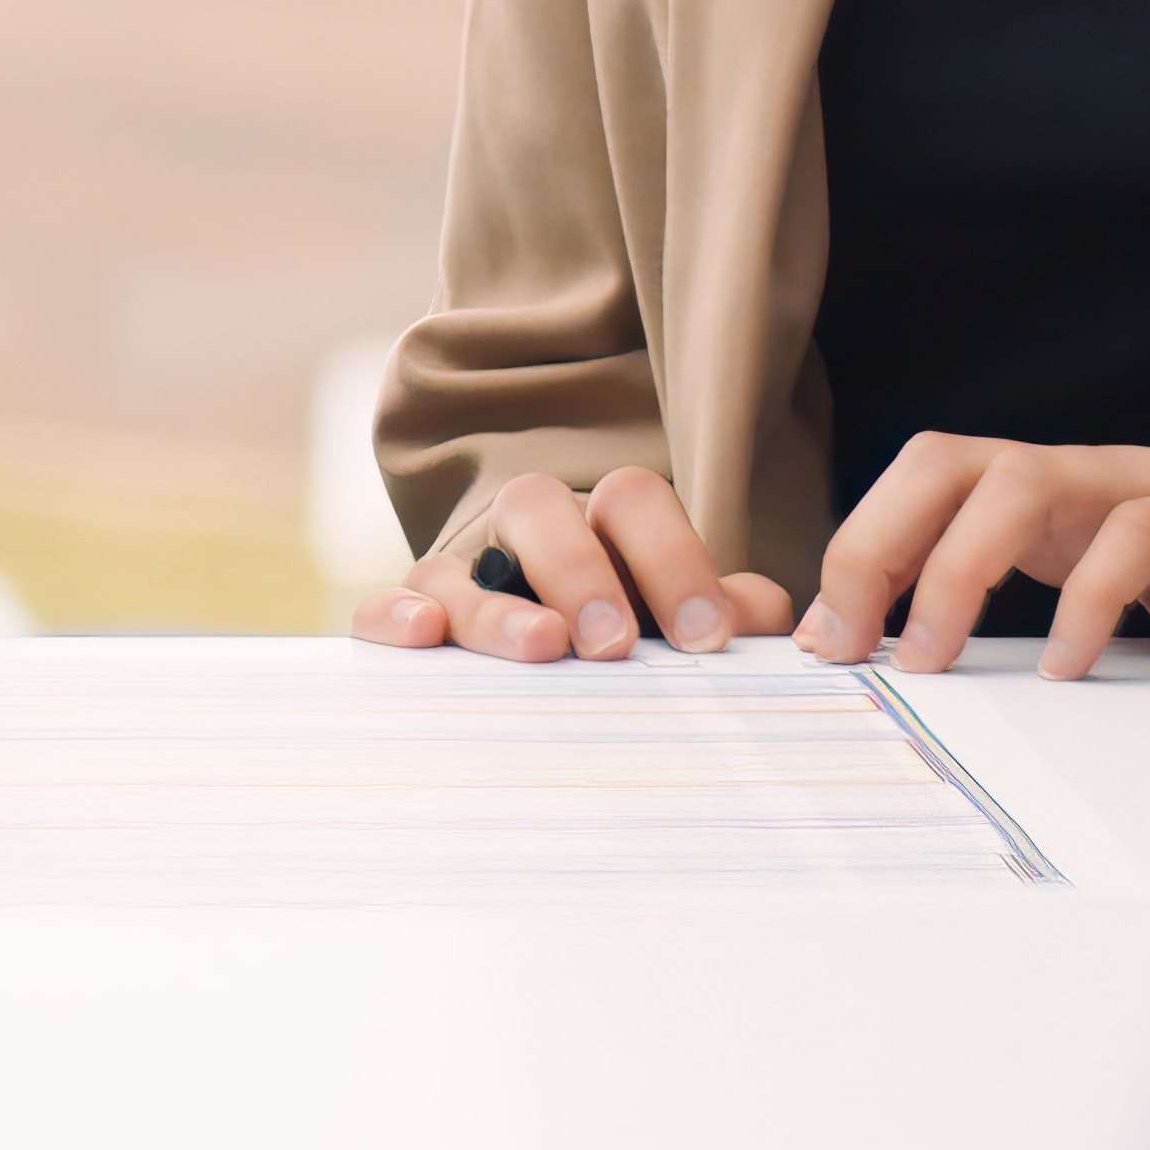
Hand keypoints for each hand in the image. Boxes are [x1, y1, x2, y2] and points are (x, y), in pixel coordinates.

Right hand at [347, 463, 800, 661]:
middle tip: (615, 644)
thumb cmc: (624, 628)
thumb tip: (766, 616)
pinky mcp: (411, 620)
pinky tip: (423, 634)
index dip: (672, 559)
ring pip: (458, 564)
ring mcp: (459, 574)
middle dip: (580, 572)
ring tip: (542, 648)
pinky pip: (382, 606)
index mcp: (599, 520)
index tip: (707, 637)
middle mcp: (523, 532)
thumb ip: (720, 611)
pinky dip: (394, 616)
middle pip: (536, 507)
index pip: (631, 500)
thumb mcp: (673, 616)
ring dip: (498, 608)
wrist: (542, 647)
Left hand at [791, 435, 1149, 680]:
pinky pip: (1146, 531)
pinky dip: (1093, 592)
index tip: (821, 639)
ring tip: (930, 655)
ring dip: (957, 565)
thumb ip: (1058, 632)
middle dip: (879, 541)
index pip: (932, 485)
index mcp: (1064, 499)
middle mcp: (1098, 475)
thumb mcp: (1137, 608)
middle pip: (952, 460)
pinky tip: (1073, 664)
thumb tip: (951, 701)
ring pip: (1026, 479)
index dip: (864, 547)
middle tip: (846, 641)